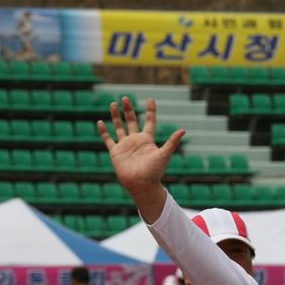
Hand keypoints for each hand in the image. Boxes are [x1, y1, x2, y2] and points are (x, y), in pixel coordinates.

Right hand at [97, 97, 185, 219]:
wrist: (142, 186)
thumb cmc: (154, 172)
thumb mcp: (164, 154)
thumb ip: (172, 142)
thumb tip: (183, 130)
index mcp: (147, 140)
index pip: (149, 121)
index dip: (150, 110)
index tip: (150, 99)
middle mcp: (136, 140)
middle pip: (131, 121)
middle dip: (128, 109)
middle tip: (125, 98)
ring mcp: (125, 146)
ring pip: (119, 127)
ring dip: (115, 116)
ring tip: (113, 104)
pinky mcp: (115, 153)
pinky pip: (108, 140)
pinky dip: (104, 132)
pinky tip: (100, 122)